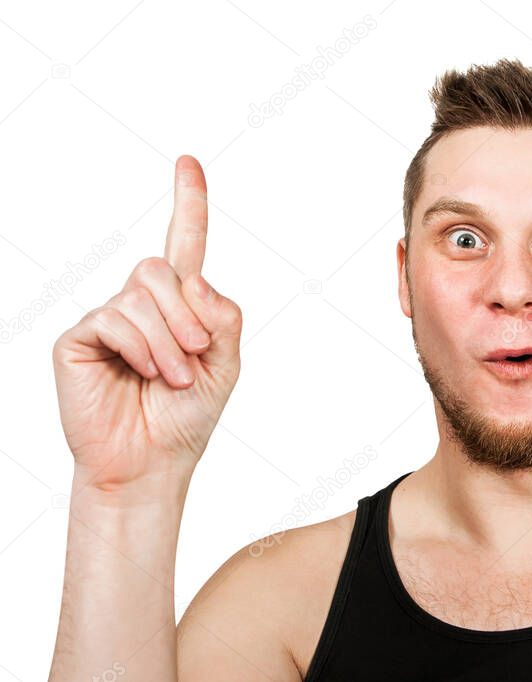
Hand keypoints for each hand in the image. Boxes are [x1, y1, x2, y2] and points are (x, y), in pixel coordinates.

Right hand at [52, 155, 242, 491]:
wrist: (152, 461)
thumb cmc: (187, 414)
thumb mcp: (225, 364)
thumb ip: (223, 317)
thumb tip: (194, 280)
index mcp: (180, 305)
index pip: (184, 244)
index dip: (188, 203)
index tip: (189, 162)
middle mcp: (141, 303)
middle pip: (160, 268)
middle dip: (187, 314)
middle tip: (194, 356)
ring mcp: (108, 318)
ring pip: (140, 295)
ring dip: (168, 341)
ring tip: (172, 378)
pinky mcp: (79, 337)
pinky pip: (113, 319)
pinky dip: (140, 348)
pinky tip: (142, 374)